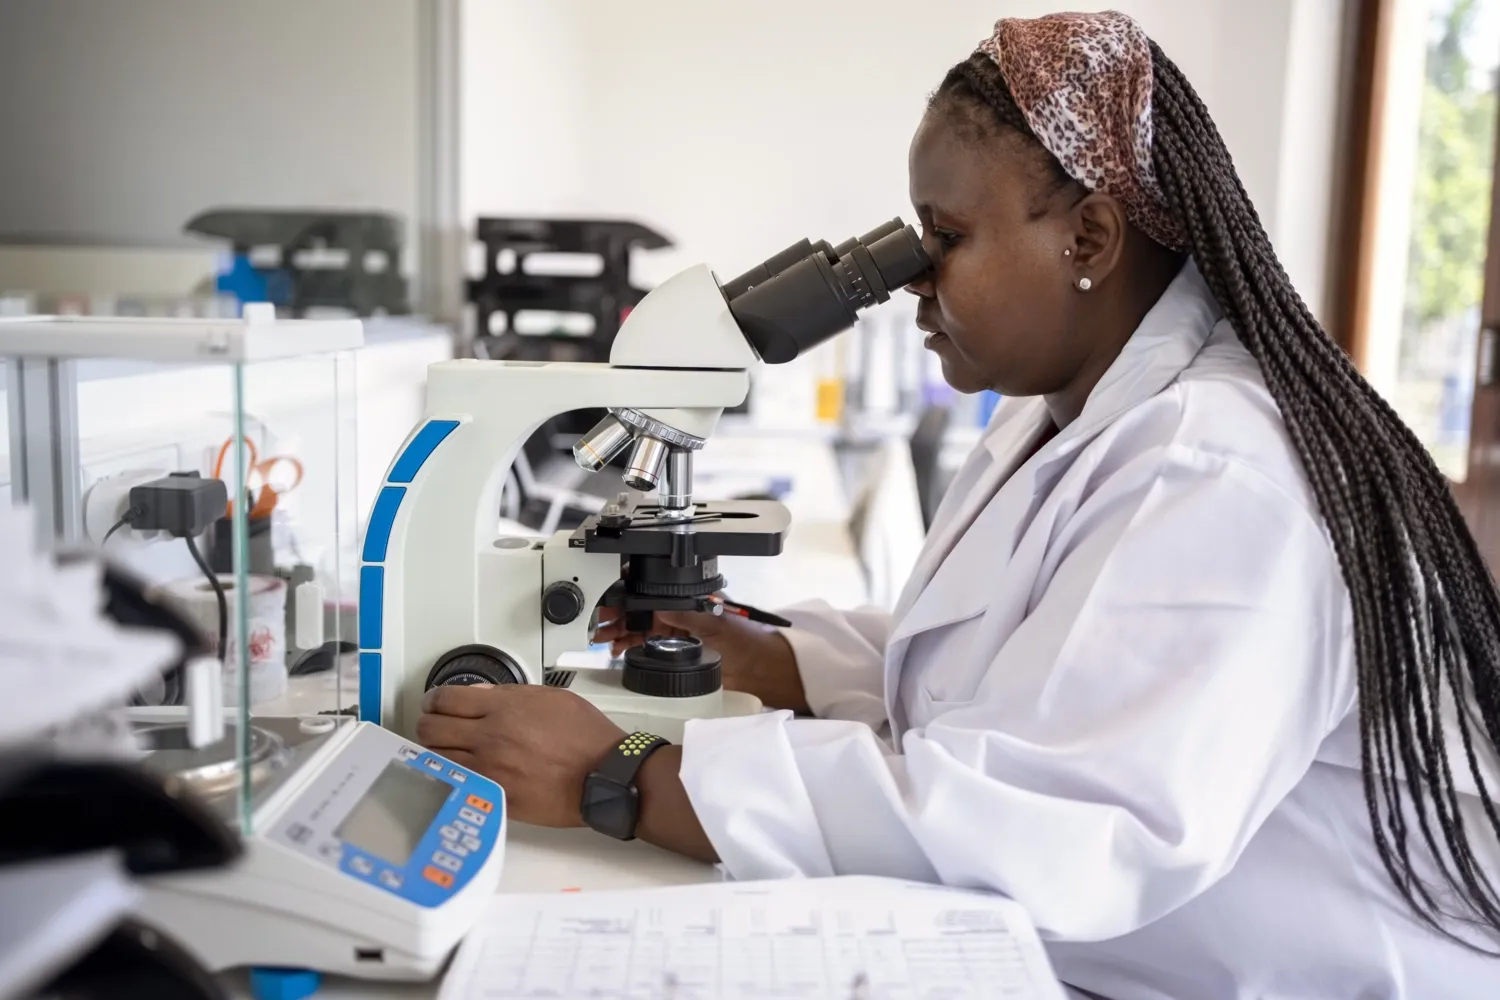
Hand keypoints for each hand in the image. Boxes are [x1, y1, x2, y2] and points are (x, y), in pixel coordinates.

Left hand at [417, 684, 625, 827]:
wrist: (604, 774)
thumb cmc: (585, 736)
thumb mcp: (551, 698)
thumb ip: (511, 695)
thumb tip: (481, 695)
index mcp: (504, 708)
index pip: (445, 699)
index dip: (433, 700)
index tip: (434, 704)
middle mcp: (490, 737)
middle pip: (430, 728)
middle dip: (428, 723)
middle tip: (435, 725)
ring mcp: (489, 768)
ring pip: (436, 758)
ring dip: (437, 751)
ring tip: (446, 750)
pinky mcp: (495, 794)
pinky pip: (458, 782)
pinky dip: (452, 775)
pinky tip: (459, 772)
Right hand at [593, 603, 810, 713]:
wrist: (758, 670)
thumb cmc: (744, 641)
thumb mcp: (714, 623)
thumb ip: (686, 614)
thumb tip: (660, 608)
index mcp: (684, 601)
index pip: (648, 596)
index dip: (626, 600)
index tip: (608, 604)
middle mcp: (675, 615)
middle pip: (637, 612)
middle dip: (615, 617)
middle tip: (596, 624)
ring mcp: (672, 634)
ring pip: (636, 629)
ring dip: (616, 633)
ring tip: (600, 639)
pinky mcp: (671, 653)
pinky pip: (642, 646)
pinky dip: (626, 648)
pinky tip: (615, 651)